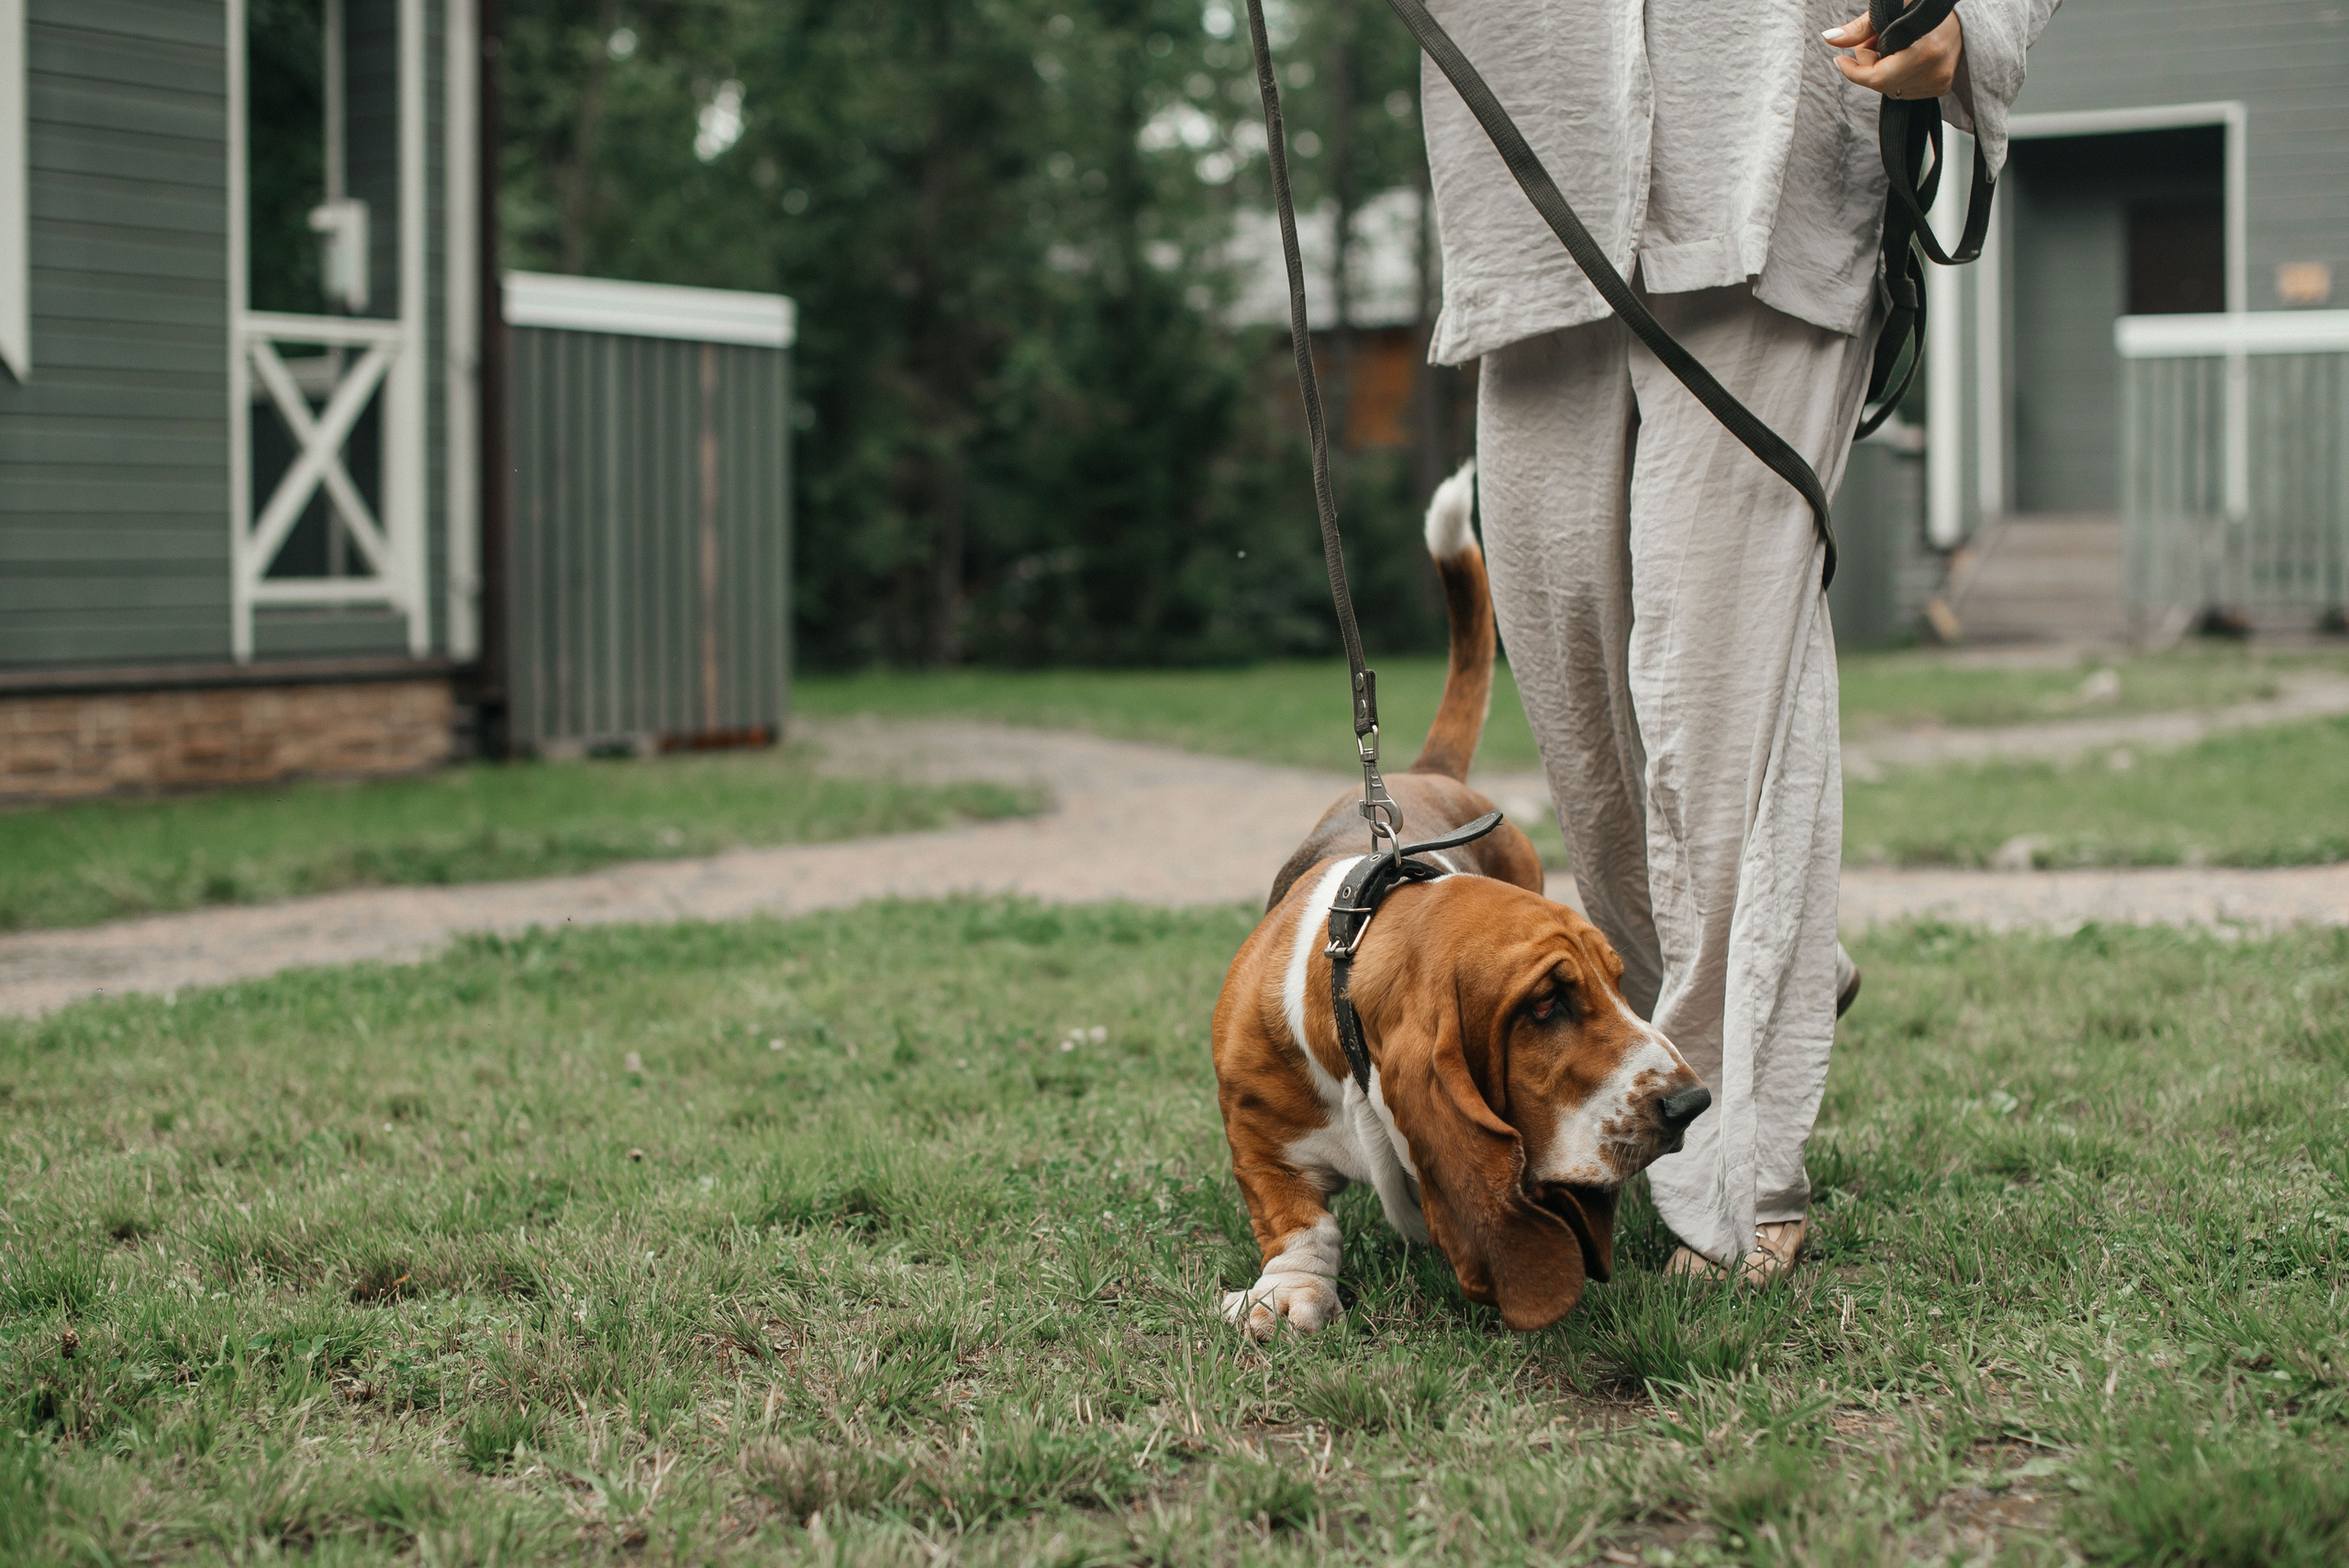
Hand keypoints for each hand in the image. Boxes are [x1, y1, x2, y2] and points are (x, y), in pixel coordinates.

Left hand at [1824, 7, 1962, 100]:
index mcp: (1925, 50)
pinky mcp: (1942, 87)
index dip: (1854, 71)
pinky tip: (1904, 57)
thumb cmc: (1927, 6)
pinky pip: (1905, 91)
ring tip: (1893, 46)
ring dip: (1883, 71)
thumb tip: (1829, 38)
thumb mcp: (1893, 9)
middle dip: (1870, 64)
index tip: (1839, 60)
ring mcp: (1940, 81)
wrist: (1963, 13)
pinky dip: (1897, 76)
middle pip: (1881, 83)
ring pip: (1891, 89)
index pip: (1877, 77)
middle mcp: (1935, 70)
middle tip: (1875, 40)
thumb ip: (1860, 28)